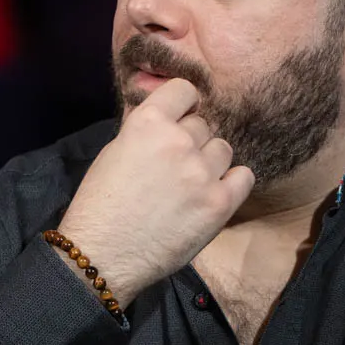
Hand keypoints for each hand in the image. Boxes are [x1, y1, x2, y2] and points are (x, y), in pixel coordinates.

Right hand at [55, 79, 254, 303]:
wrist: (103, 254)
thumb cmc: (101, 205)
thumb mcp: (115, 151)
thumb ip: (146, 130)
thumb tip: (170, 116)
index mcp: (148, 123)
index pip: (184, 90)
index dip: (183, 105)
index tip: (180, 119)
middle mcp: (178, 141)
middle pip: (203, 125)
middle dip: (191, 141)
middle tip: (175, 167)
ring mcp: (202, 173)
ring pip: (223, 149)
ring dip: (210, 162)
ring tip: (191, 185)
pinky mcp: (220, 203)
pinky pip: (244, 176)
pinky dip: (232, 183)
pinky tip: (214, 193)